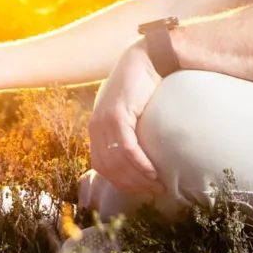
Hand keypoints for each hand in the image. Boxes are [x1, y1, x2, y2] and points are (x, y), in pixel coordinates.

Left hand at [88, 42, 163, 194]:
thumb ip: (127, 131)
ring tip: (157, 186)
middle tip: (152, 193)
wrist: (145, 59)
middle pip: (108, 168)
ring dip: (138, 179)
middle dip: (130, 185)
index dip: (120, 182)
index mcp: (95, 128)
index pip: (101, 166)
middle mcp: (95, 126)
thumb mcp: (128, 111)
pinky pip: (127, 148)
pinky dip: (139, 165)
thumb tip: (138, 157)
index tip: (140, 191)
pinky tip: (153, 173)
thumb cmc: (141, 86)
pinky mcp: (118, 115)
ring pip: (117, 162)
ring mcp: (104, 121)